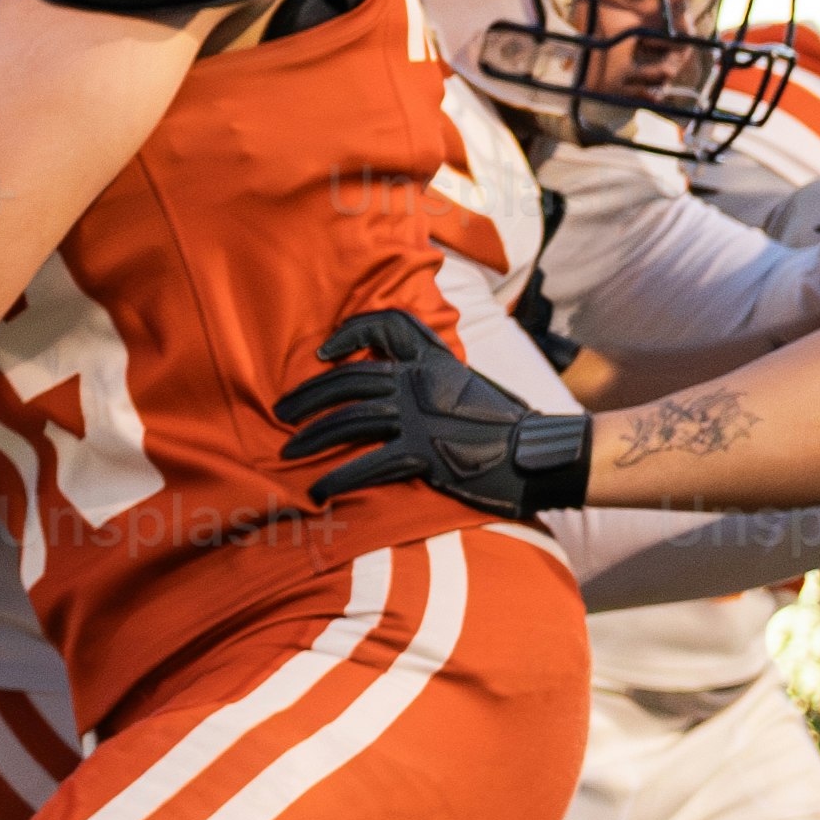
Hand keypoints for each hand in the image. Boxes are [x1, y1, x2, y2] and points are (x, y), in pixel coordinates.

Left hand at [279, 308, 596, 516]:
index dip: (350, 334)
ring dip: (313, 437)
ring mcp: (422, 416)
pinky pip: (370, 462)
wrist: (538, 453)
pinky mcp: (425, 452)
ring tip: (287, 452)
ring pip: (352, 419)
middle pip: (352, 380)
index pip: (387, 327)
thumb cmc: (502, 426)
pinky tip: (318, 492)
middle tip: (280, 413)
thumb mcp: (467, 386)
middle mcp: (422, 383)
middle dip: (309, 396)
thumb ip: (433, 376)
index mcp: (434, 362)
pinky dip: (339, 477)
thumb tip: (396, 381)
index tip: (321, 353)